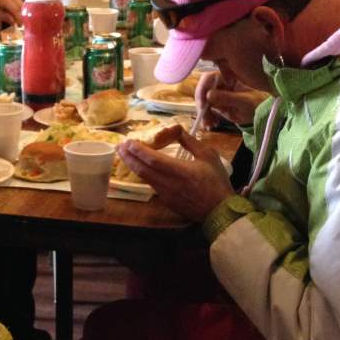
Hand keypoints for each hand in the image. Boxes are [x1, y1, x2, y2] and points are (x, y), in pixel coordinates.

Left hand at [117, 131, 231, 222]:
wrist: (220, 210)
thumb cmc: (217, 181)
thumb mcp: (208, 156)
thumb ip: (190, 142)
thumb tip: (176, 130)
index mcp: (180, 171)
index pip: (152, 159)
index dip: (138, 150)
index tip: (128, 141)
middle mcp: (169, 183)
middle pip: (142, 169)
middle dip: (128, 156)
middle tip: (119, 146)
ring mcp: (166, 194)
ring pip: (144, 178)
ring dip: (133, 165)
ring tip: (125, 155)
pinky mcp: (166, 201)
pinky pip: (152, 185)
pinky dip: (143, 174)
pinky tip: (142, 168)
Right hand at [196, 70, 268, 128]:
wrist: (263, 111)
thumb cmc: (258, 102)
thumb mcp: (244, 101)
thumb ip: (228, 97)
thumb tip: (208, 95)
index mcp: (227, 76)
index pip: (208, 79)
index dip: (202, 90)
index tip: (203, 104)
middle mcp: (219, 83)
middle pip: (202, 90)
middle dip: (202, 105)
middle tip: (204, 118)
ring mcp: (217, 94)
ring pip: (203, 102)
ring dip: (203, 114)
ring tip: (209, 125)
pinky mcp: (216, 104)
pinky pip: (207, 110)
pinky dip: (207, 118)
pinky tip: (212, 125)